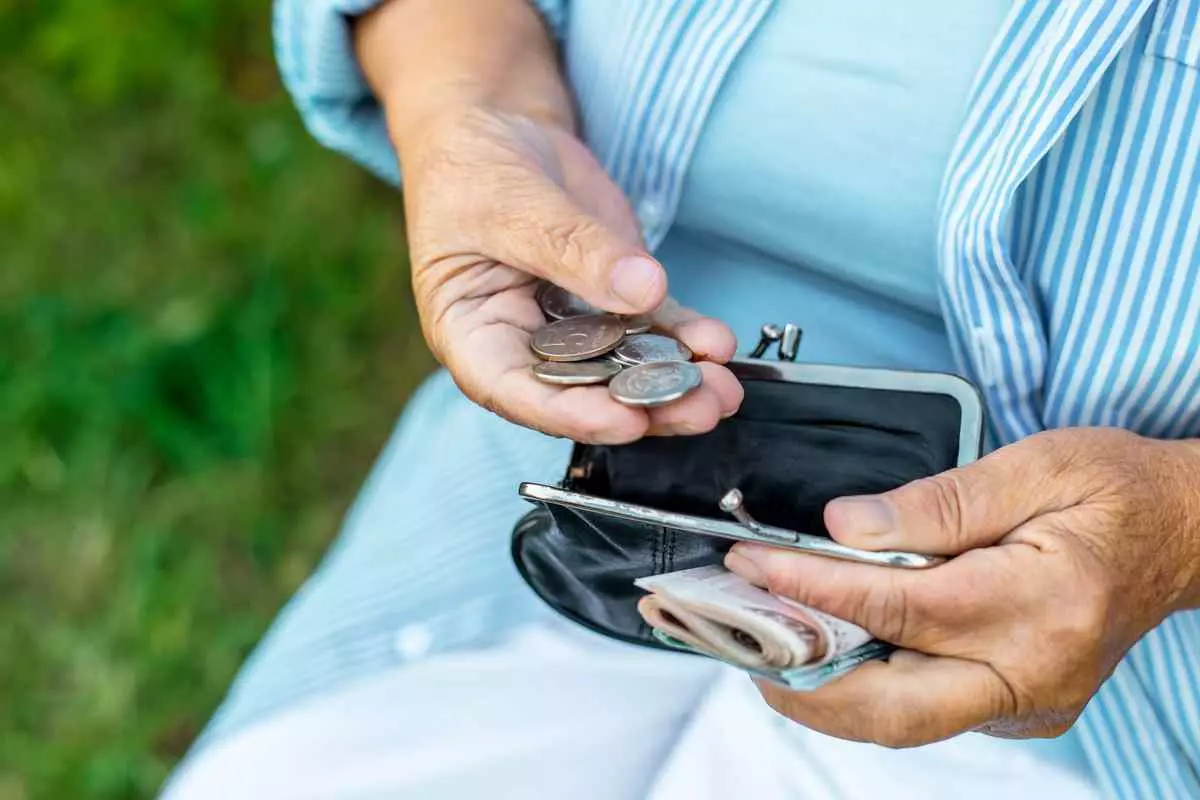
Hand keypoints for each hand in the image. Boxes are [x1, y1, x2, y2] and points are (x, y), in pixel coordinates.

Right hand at [397, 107, 741, 441]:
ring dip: (677, 382)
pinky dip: (686, 337)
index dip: (571, 413)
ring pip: (625, 367)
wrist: (495, 129)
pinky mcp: (613, 297)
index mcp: (472, 335)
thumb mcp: (511, 205)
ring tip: (723, 388)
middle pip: (582, 390)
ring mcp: (573, 325)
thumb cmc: (470, 170)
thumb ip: (574, 249)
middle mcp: (522, 343)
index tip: (625, 418)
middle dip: (644, 405)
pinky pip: (654, 327)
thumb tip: (642, 290)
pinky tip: (716, 342)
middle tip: (699, 407)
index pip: (515, 390)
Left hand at [724, 428, 1199, 745]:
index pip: (900, 607)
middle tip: (737, 635)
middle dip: (802, 680)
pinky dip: (866, 687)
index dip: (814, 587)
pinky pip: (925, 710)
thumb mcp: (1035, 466)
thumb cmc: (1115, 490)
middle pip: (893, 707)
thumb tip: (845, 527)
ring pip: (902, 721)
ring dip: (824, 691)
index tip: (751, 565)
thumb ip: (937, 502)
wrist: (1184, 534)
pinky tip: (829, 648)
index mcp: (1046, 602)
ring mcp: (1030, 701)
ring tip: (763, 644)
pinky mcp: (1020, 705)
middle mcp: (1037, 671)